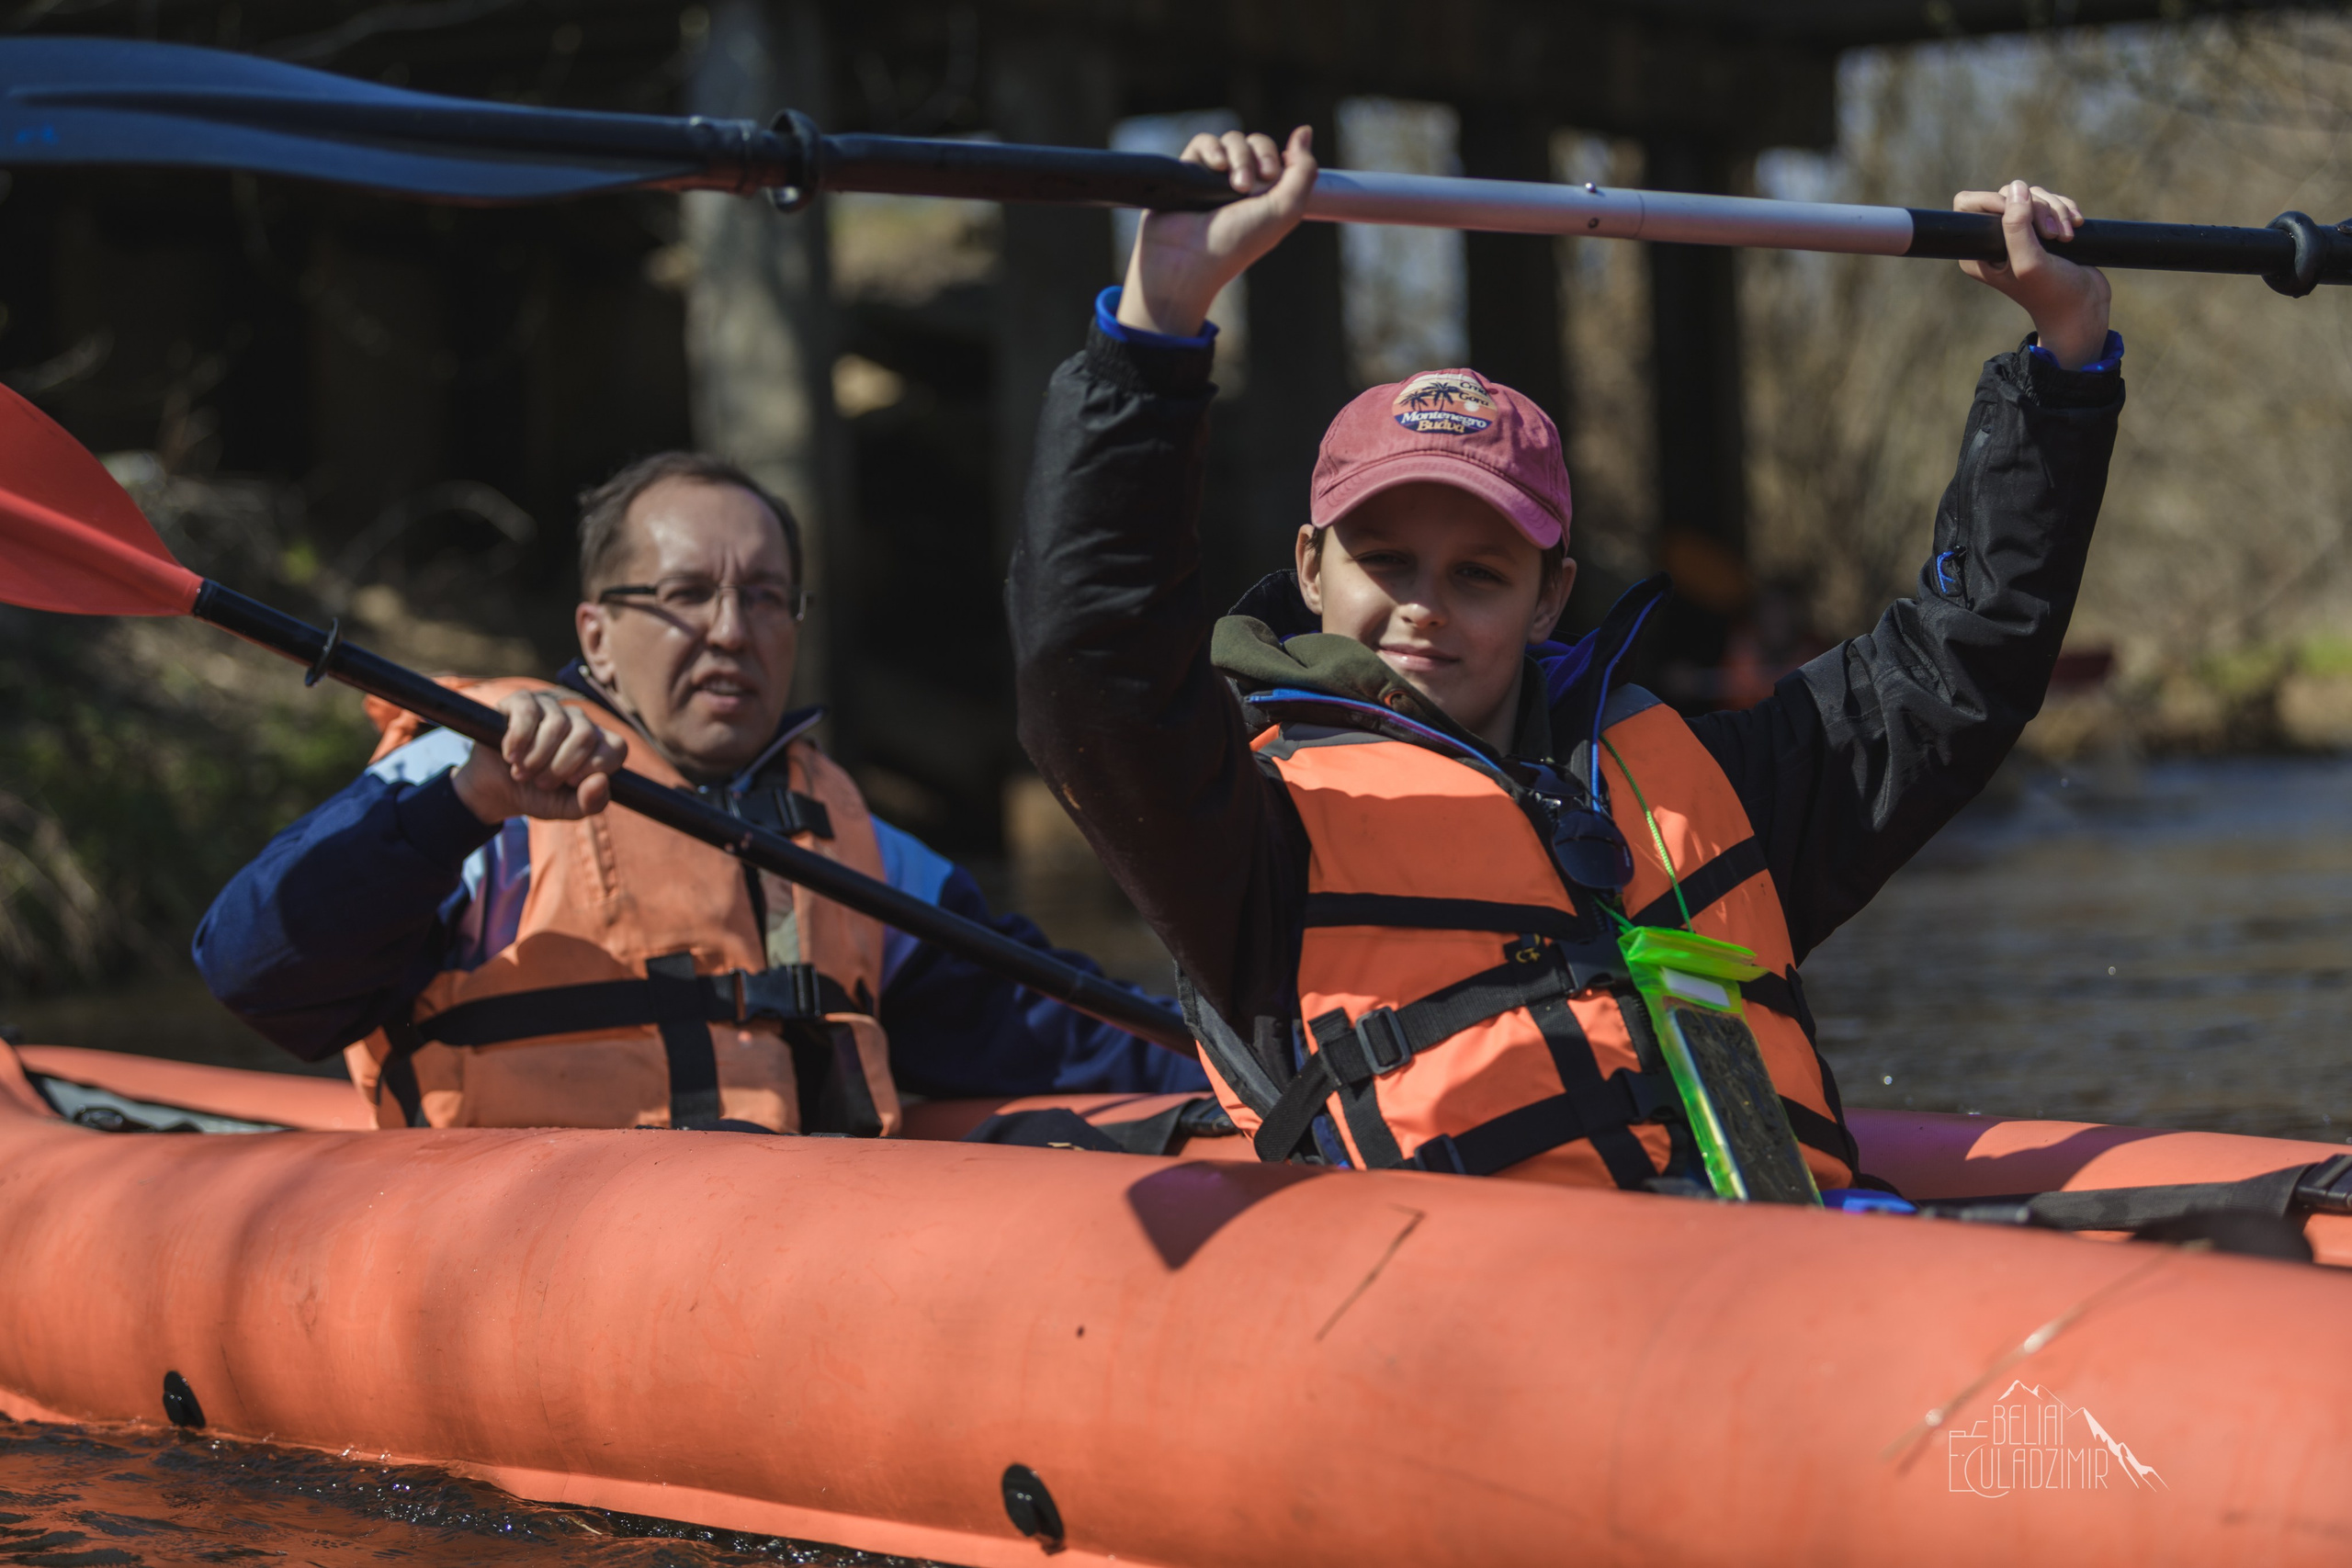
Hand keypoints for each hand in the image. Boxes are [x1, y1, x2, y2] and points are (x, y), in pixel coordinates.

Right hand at [450, 690, 626, 823]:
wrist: (496, 790)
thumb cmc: (537, 796)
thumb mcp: (566, 809)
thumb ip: (591, 802)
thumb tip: (601, 781)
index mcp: (598, 745)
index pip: (616, 747)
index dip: (595, 767)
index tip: (571, 783)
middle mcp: (579, 721)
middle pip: (585, 735)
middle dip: (559, 767)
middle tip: (540, 782)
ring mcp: (552, 708)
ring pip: (557, 724)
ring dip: (535, 758)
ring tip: (522, 772)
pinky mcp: (522, 701)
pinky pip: (528, 712)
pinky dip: (518, 740)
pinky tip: (510, 755)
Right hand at [1116, 126, 1317, 337]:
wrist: (1188, 259)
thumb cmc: (1237, 242)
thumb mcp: (1285, 210)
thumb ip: (1304, 171)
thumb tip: (1304, 131)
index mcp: (1265, 195)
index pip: (1276, 155)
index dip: (1276, 156)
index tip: (1272, 175)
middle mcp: (1240, 183)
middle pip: (1256, 142)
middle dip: (1258, 155)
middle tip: (1249, 185)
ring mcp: (1213, 176)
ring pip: (1232, 139)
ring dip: (1238, 156)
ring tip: (1232, 185)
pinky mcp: (1187, 171)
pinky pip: (1203, 142)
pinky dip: (1212, 149)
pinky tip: (1215, 166)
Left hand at [1953, 180, 2111, 369]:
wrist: (2083, 304)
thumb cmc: (2052, 291)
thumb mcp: (2029, 261)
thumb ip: (2017, 226)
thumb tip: (2017, 187)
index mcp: (1978, 251)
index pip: (1969, 204)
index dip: (1997, 201)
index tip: (2025, 217)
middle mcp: (1994, 240)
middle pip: (2008, 194)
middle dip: (2037, 208)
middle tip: (2052, 235)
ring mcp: (2019, 232)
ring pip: (2033, 195)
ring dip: (2055, 211)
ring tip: (2065, 237)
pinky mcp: (2042, 228)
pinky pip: (2050, 200)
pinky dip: (2065, 209)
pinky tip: (2075, 226)